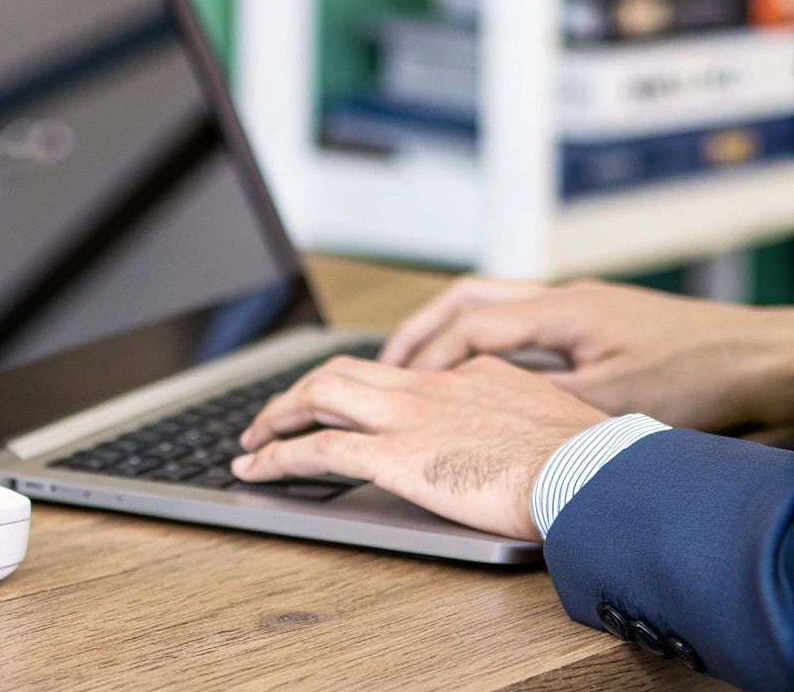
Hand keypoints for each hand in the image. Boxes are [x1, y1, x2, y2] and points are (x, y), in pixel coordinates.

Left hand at [233, 355, 606, 539]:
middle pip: (343, 371)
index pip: (399, 373)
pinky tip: (258, 469)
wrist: (593, 474)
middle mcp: (430, 387)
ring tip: (252, 439)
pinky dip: (278, 457)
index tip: (344, 403)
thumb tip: (518, 437)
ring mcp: (408, 418)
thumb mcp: (554, 420)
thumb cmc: (590, 461)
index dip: (360, 388)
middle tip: (274, 417)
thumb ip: (519, 418)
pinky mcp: (395, 456)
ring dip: (276, 416)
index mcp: (469, 376)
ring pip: (318, 396)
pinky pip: (318, 450)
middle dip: (299, 391)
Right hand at [379, 276, 793, 430]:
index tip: (397, 386)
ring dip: (448, 331)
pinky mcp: (592, 320)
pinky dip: (483, 340)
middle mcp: (562, 297)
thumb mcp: (612, 402)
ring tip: (421, 366)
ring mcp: (577, 304)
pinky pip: (517, 319)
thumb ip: (541, 402)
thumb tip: (484, 414)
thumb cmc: (699, 375)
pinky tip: (482, 372)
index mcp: (560, 310)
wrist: (757, 357)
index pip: (468, 324)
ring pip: (488, 302)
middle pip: (464, 297)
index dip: (426, 356)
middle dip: (418, 331)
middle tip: (386, 365)